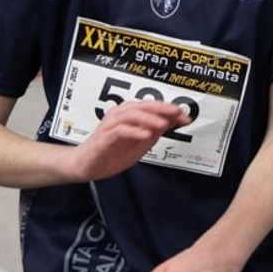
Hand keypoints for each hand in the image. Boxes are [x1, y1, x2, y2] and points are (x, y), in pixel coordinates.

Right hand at [66, 100, 188, 182]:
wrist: (87, 165)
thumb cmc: (111, 152)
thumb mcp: (140, 142)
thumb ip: (155, 130)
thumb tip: (174, 120)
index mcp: (129, 114)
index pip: (152, 106)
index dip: (169, 109)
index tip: (185, 117)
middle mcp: (119, 115)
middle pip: (142, 106)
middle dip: (162, 109)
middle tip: (177, 113)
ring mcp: (110, 125)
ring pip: (131, 115)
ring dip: (149, 118)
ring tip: (162, 124)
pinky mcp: (104, 138)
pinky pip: (120, 131)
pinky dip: (134, 132)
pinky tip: (145, 135)